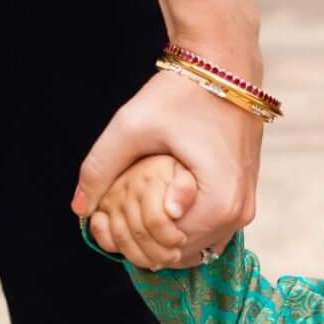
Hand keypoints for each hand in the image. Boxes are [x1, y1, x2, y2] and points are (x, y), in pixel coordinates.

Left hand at [72, 69, 262, 267]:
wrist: (225, 69)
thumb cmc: (180, 94)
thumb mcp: (130, 127)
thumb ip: (100, 168)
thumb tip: (79, 208)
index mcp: (217, 203)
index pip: (166, 246)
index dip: (130, 237)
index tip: (108, 215)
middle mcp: (238, 215)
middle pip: (181, 254)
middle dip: (144, 240)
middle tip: (115, 213)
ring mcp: (244, 211)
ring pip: (195, 248)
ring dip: (162, 237)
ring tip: (133, 209)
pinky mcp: (242, 202)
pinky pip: (207, 233)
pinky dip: (180, 227)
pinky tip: (156, 204)